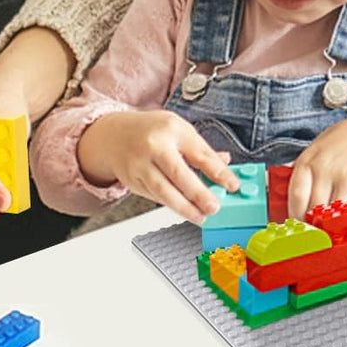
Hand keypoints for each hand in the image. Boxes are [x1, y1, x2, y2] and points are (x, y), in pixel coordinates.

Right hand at [77, 110, 241, 225]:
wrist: (113, 136)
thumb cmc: (152, 131)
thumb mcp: (179, 130)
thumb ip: (201, 149)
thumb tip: (225, 163)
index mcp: (172, 129)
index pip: (199, 153)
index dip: (218, 172)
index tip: (232, 185)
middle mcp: (154, 146)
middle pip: (178, 173)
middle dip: (199, 193)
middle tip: (214, 207)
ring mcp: (140, 165)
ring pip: (163, 190)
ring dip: (184, 207)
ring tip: (201, 216)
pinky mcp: (132, 181)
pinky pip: (154, 196)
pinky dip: (170, 204)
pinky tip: (183, 209)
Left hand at [287, 103, 346, 220]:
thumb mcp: (320, 147)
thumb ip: (305, 170)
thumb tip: (284, 195)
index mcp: (310, 160)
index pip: (296, 196)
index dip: (295, 215)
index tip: (300, 224)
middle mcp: (326, 169)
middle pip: (313, 210)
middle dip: (314, 224)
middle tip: (318, 231)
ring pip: (333, 215)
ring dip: (334, 225)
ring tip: (336, 228)